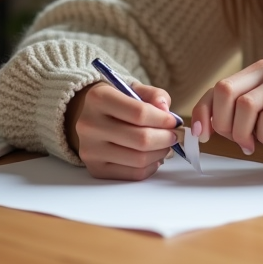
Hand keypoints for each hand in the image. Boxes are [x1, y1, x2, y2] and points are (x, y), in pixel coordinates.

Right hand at [65, 80, 180, 179]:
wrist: (88, 116)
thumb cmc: (117, 102)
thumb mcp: (134, 89)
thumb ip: (154, 95)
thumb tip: (166, 110)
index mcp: (98, 99)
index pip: (139, 113)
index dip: (163, 119)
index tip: (174, 121)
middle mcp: (89, 125)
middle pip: (141, 140)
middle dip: (165, 138)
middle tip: (173, 135)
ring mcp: (90, 150)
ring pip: (139, 159)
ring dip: (160, 153)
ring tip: (165, 145)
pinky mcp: (96, 169)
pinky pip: (133, 174)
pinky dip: (151, 166)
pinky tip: (153, 156)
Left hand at [191, 59, 262, 154]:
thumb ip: (238, 108)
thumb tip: (205, 130)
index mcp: (254, 73)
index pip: (218, 87)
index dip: (203, 112)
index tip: (201, 135)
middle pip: (226, 90)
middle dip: (223, 122)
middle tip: (234, 139)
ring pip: (245, 105)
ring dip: (242, 132)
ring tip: (250, 144)